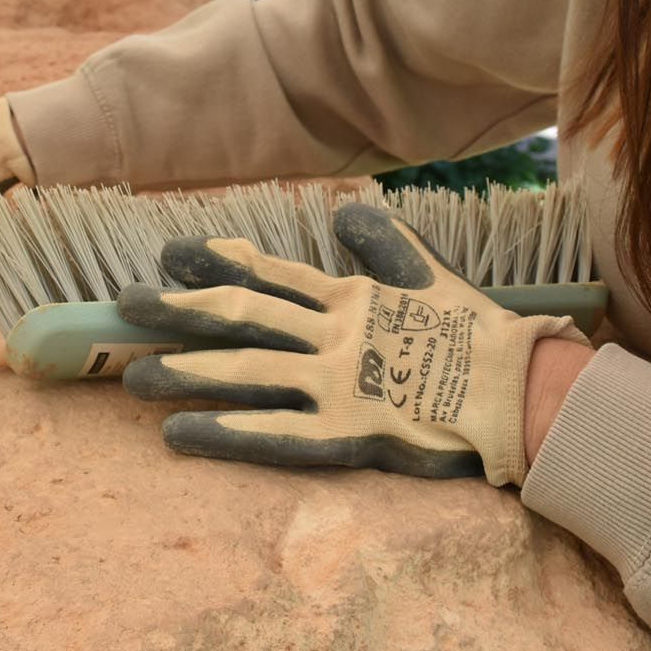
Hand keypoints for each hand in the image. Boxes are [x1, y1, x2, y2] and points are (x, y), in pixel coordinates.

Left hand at [120, 203, 589, 485]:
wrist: (524, 395)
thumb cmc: (479, 337)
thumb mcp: (428, 276)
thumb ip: (383, 244)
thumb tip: (347, 212)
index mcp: (350, 299)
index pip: (270, 274)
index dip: (217, 262)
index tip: (168, 251)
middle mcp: (333, 336)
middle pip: (242, 317)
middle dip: (180, 309)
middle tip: (125, 302)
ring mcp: (337, 386)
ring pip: (246, 372)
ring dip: (187, 371)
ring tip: (133, 375)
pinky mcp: (348, 438)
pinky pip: (274, 435)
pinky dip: (224, 432)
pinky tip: (178, 435)